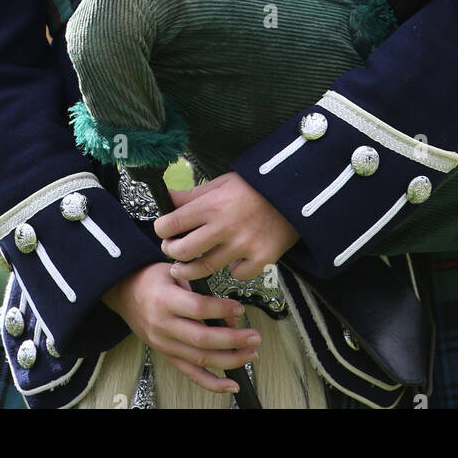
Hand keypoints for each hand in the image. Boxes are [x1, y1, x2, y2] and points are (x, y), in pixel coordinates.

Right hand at [102, 263, 260, 395]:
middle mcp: (163, 326)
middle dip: (233, 341)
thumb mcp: (174, 272)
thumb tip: (229, 315)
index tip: (239, 308)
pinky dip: (212, 383)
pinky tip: (231, 383)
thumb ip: (201, 289)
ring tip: (250, 354)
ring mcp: (165, 344)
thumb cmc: (151, 279)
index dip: (221, 310)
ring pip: (199, 359)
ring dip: (229, 360)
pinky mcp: (167, 355)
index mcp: (164, 300)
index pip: (197, 309)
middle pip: (202, 339)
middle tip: (253, 337)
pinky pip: (190, 374)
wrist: (125, 293)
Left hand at [154, 172, 299, 282]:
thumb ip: (192, 195)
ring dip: (190, 270)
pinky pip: (237, 275)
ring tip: (184, 268)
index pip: (171, 223)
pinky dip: (232, 271)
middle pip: (182, 252)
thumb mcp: (221, 182)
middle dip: (170, 252)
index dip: (162, 229)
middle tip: (171, 250)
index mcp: (212, 204)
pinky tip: (230, 263)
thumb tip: (165, 197)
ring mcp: (244, 245)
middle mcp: (225, 227)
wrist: (295, 191)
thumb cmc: (254, 185)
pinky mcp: (262, 258)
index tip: (164, 230)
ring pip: (204, 269)